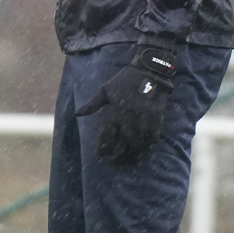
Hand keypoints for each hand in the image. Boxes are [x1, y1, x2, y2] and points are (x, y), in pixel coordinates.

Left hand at [76, 46, 176, 166]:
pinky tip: (143, 151)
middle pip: (122, 146)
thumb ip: (92, 104)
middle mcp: (128, 120)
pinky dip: (146, 147)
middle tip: (114, 161)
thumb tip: (78, 114)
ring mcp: (143, 121)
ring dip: (132, 155)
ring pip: (137, 146)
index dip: (104, 149)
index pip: (107, 138)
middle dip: (117, 156)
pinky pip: (151, 139)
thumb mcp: (105, 89)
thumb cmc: (125, 80)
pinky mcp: (156, 120)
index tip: (102, 154)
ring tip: (129, 160)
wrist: (149, 71)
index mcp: (115, 113)